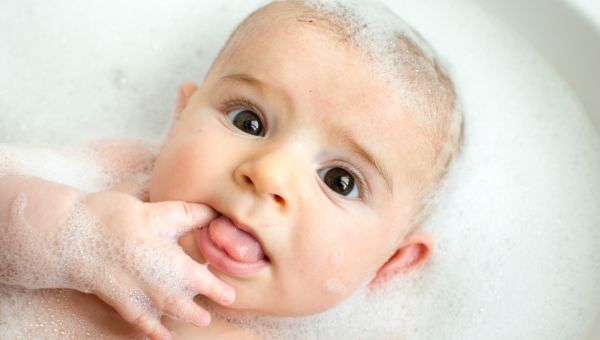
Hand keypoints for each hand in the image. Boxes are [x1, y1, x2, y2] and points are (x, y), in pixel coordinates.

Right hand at [69, 192, 233, 339]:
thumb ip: (191, 215)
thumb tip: (216, 212)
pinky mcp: (119, 300)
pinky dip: (150, 330)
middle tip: (209, 316)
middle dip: (199, 311)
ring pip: (165, 314)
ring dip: (181, 319)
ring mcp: (139, 297)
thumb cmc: (118, 221)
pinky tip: (158, 337)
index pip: (205, 283)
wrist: (71, 237)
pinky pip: (139, 321)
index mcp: (175, 266)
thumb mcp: (161, 212)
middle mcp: (160, 288)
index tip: (231, 296)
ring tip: (196, 322)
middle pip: (186, 304)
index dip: (219, 290)